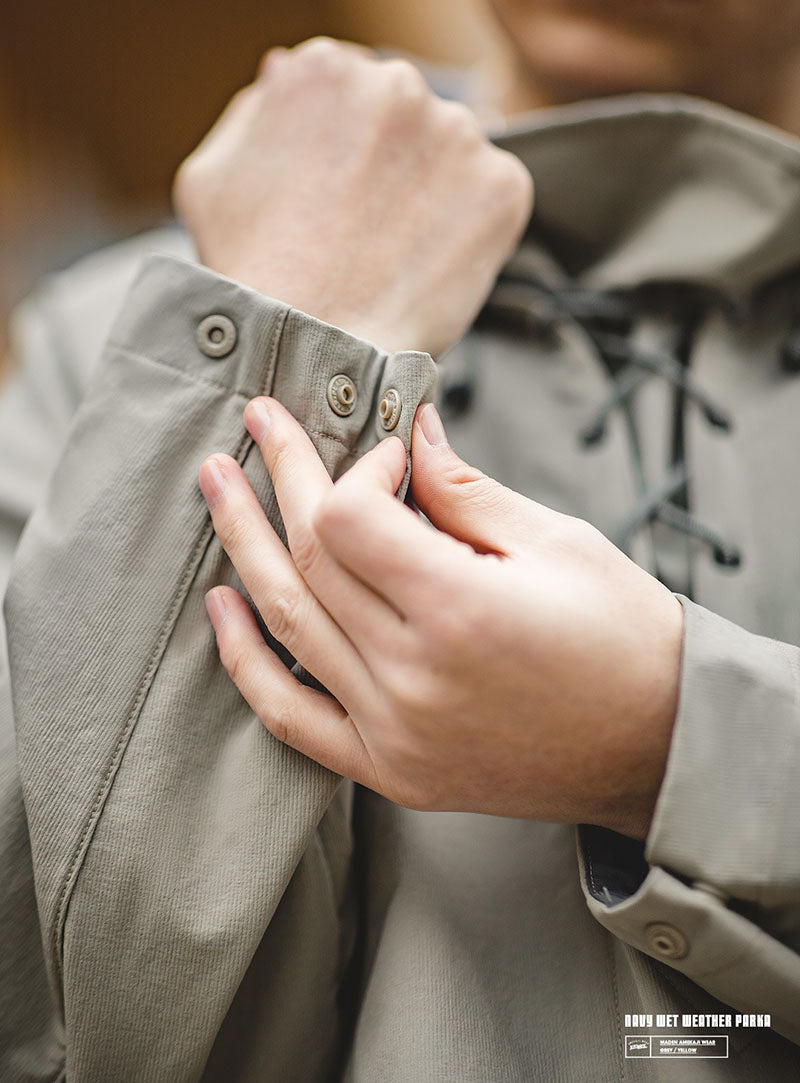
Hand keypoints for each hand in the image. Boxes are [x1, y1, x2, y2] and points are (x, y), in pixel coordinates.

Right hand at [174, 38, 532, 355]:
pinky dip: (470, 230)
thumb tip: (284, 73)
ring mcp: (457, 134)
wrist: (313, 346)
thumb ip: (252, 111)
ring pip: (451, 155)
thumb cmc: (255, 273)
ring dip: (431, 193)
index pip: (349, 91)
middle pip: (403, 117)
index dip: (343, 149)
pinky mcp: (502, 186)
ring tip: (392, 254)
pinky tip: (426, 262)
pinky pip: (492, 198)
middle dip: (390, 164)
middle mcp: (396, 84)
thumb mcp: (211, 176)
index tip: (337, 194)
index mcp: (325, 70)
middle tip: (362, 232)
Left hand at [198, 400, 682, 838]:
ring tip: (216, 487)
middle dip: (283, 479)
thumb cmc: (624, 636)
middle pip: (311, 560)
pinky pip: (290, 716)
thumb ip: (465, 489)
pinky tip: (222, 603)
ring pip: (288, 624)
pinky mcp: (390, 769)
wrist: (654, 748)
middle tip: (258, 422)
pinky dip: (247, 659)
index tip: (386, 454)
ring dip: (243, 547)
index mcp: (461, 611)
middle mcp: (414, 677)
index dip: (356, 469)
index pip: (351, 518)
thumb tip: (408, 434)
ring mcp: (394, 732)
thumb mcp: (559, 543)